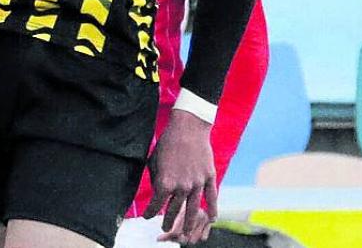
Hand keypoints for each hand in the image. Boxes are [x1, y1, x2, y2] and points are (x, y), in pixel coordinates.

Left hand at [144, 109, 216, 244]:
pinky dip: (213, 209)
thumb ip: (156, 179)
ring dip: (188, 222)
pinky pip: (212, 197)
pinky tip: (212, 219)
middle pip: (175, 210)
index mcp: (165, 182)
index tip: (148, 217)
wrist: (188, 128)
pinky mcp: (209, 177)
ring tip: (185, 233)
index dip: (151, 212)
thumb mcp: (154, 160)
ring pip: (193, 208)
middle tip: (166, 229)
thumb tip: (157, 192)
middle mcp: (182, 186)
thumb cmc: (167, 142)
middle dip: (169, 221)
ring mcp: (197, 183)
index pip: (156, 203)